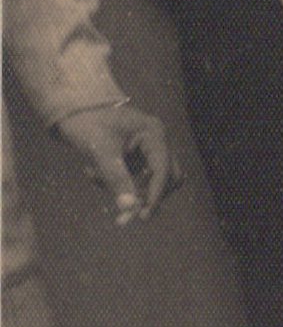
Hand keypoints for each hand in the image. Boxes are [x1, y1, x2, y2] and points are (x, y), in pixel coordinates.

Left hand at [54, 100, 174, 225]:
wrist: (70, 110)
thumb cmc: (87, 123)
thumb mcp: (100, 151)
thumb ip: (116, 179)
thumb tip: (129, 208)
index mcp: (154, 134)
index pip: (163, 169)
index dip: (155, 194)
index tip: (142, 216)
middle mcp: (156, 141)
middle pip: (168, 176)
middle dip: (147, 195)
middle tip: (126, 215)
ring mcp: (147, 148)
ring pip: (152, 179)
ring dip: (130, 188)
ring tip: (96, 179)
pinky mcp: (136, 155)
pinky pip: (135, 176)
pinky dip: (118, 182)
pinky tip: (93, 173)